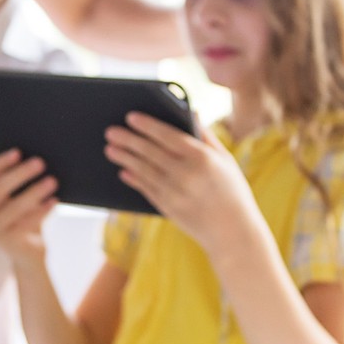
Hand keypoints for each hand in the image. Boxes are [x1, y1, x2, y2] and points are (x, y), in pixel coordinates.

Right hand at [0, 150, 57, 264]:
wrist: (29, 254)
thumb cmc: (27, 219)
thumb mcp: (21, 200)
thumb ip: (23, 183)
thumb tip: (39, 159)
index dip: (2, 162)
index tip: (19, 151)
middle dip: (20, 174)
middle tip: (41, 162)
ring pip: (14, 207)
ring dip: (34, 192)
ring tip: (53, 180)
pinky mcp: (9, 242)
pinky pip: (26, 223)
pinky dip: (41, 211)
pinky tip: (54, 201)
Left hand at [106, 113, 261, 254]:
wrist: (233, 232)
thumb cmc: (232, 191)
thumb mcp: (225, 160)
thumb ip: (206, 135)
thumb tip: (192, 111)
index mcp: (201, 157)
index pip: (167, 135)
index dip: (147, 125)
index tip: (131, 116)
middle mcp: (186, 173)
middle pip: (150, 151)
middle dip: (128, 140)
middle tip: (110, 131)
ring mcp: (175, 192)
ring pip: (143, 170)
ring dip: (125, 158)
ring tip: (110, 149)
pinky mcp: (168, 208)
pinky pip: (146, 189)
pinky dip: (134, 179)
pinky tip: (123, 171)